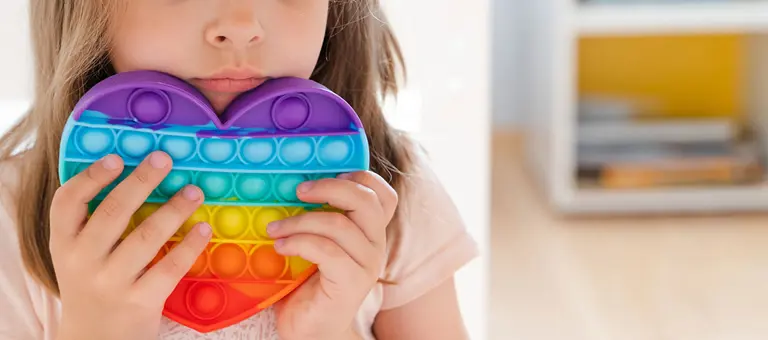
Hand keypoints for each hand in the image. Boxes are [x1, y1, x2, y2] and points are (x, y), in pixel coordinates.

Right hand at [50, 152, 211, 339]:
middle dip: (140, 181)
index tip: (117, 158)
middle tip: (164, 159)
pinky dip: (189, 246)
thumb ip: (95, 223)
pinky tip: (203, 230)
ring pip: (145, 237)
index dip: (91, 177)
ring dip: (173, 210)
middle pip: (112, 212)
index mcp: (65, 243)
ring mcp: (111, 282)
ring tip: (194, 191)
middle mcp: (83, 261)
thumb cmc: (93, 285)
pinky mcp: (139, 301)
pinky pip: (169, 267)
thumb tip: (139, 173)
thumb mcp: (80, 255)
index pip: (67, 202)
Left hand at [267, 171, 397, 339]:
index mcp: (370, 232)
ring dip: (299, 221)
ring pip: (339, 224)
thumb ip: (317, 218)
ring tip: (274, 228)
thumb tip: (289, 183)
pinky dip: (298, 242)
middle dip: (329, 187)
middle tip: (297, 190)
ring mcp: (366, 265)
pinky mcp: (351, 283)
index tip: (328, 174)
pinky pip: (327, 250)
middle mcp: (376, 245)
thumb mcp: (317, 243)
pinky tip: (280, 247)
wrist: (311, 331)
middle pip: (366, 200)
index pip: (384, 195)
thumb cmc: (307, 284)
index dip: (362, 177)